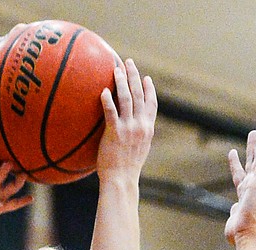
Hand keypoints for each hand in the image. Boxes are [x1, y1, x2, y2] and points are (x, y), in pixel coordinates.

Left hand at [97, 58, 157, 178]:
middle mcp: (141, 125)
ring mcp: (129, 128)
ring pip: (126, 99)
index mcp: (147, 129)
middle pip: (139, 94)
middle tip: (128, 62)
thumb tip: (128, 131)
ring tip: (116, 69)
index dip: (149, 89)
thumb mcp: (137, 150)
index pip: (152, 104)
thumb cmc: (126, 169)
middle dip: (134, 76)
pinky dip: (107, 100)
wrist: (121, 180)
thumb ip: (136, 136)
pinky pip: (111, 112)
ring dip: (121, 81)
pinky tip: (103, 90)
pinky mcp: (115, 133)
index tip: (146, 78)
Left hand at [225, 130, 255, 243]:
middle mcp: (249, 187)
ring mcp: (254, 185)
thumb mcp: (232, 221)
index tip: (232, 152)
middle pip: (250, 163)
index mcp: (242, 195)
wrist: (245, 234)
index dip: (235, 163)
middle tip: (254, 134)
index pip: (238, 175)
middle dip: (252, 148)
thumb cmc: (238, 233)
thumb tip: (233, 213)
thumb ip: (233, 214)